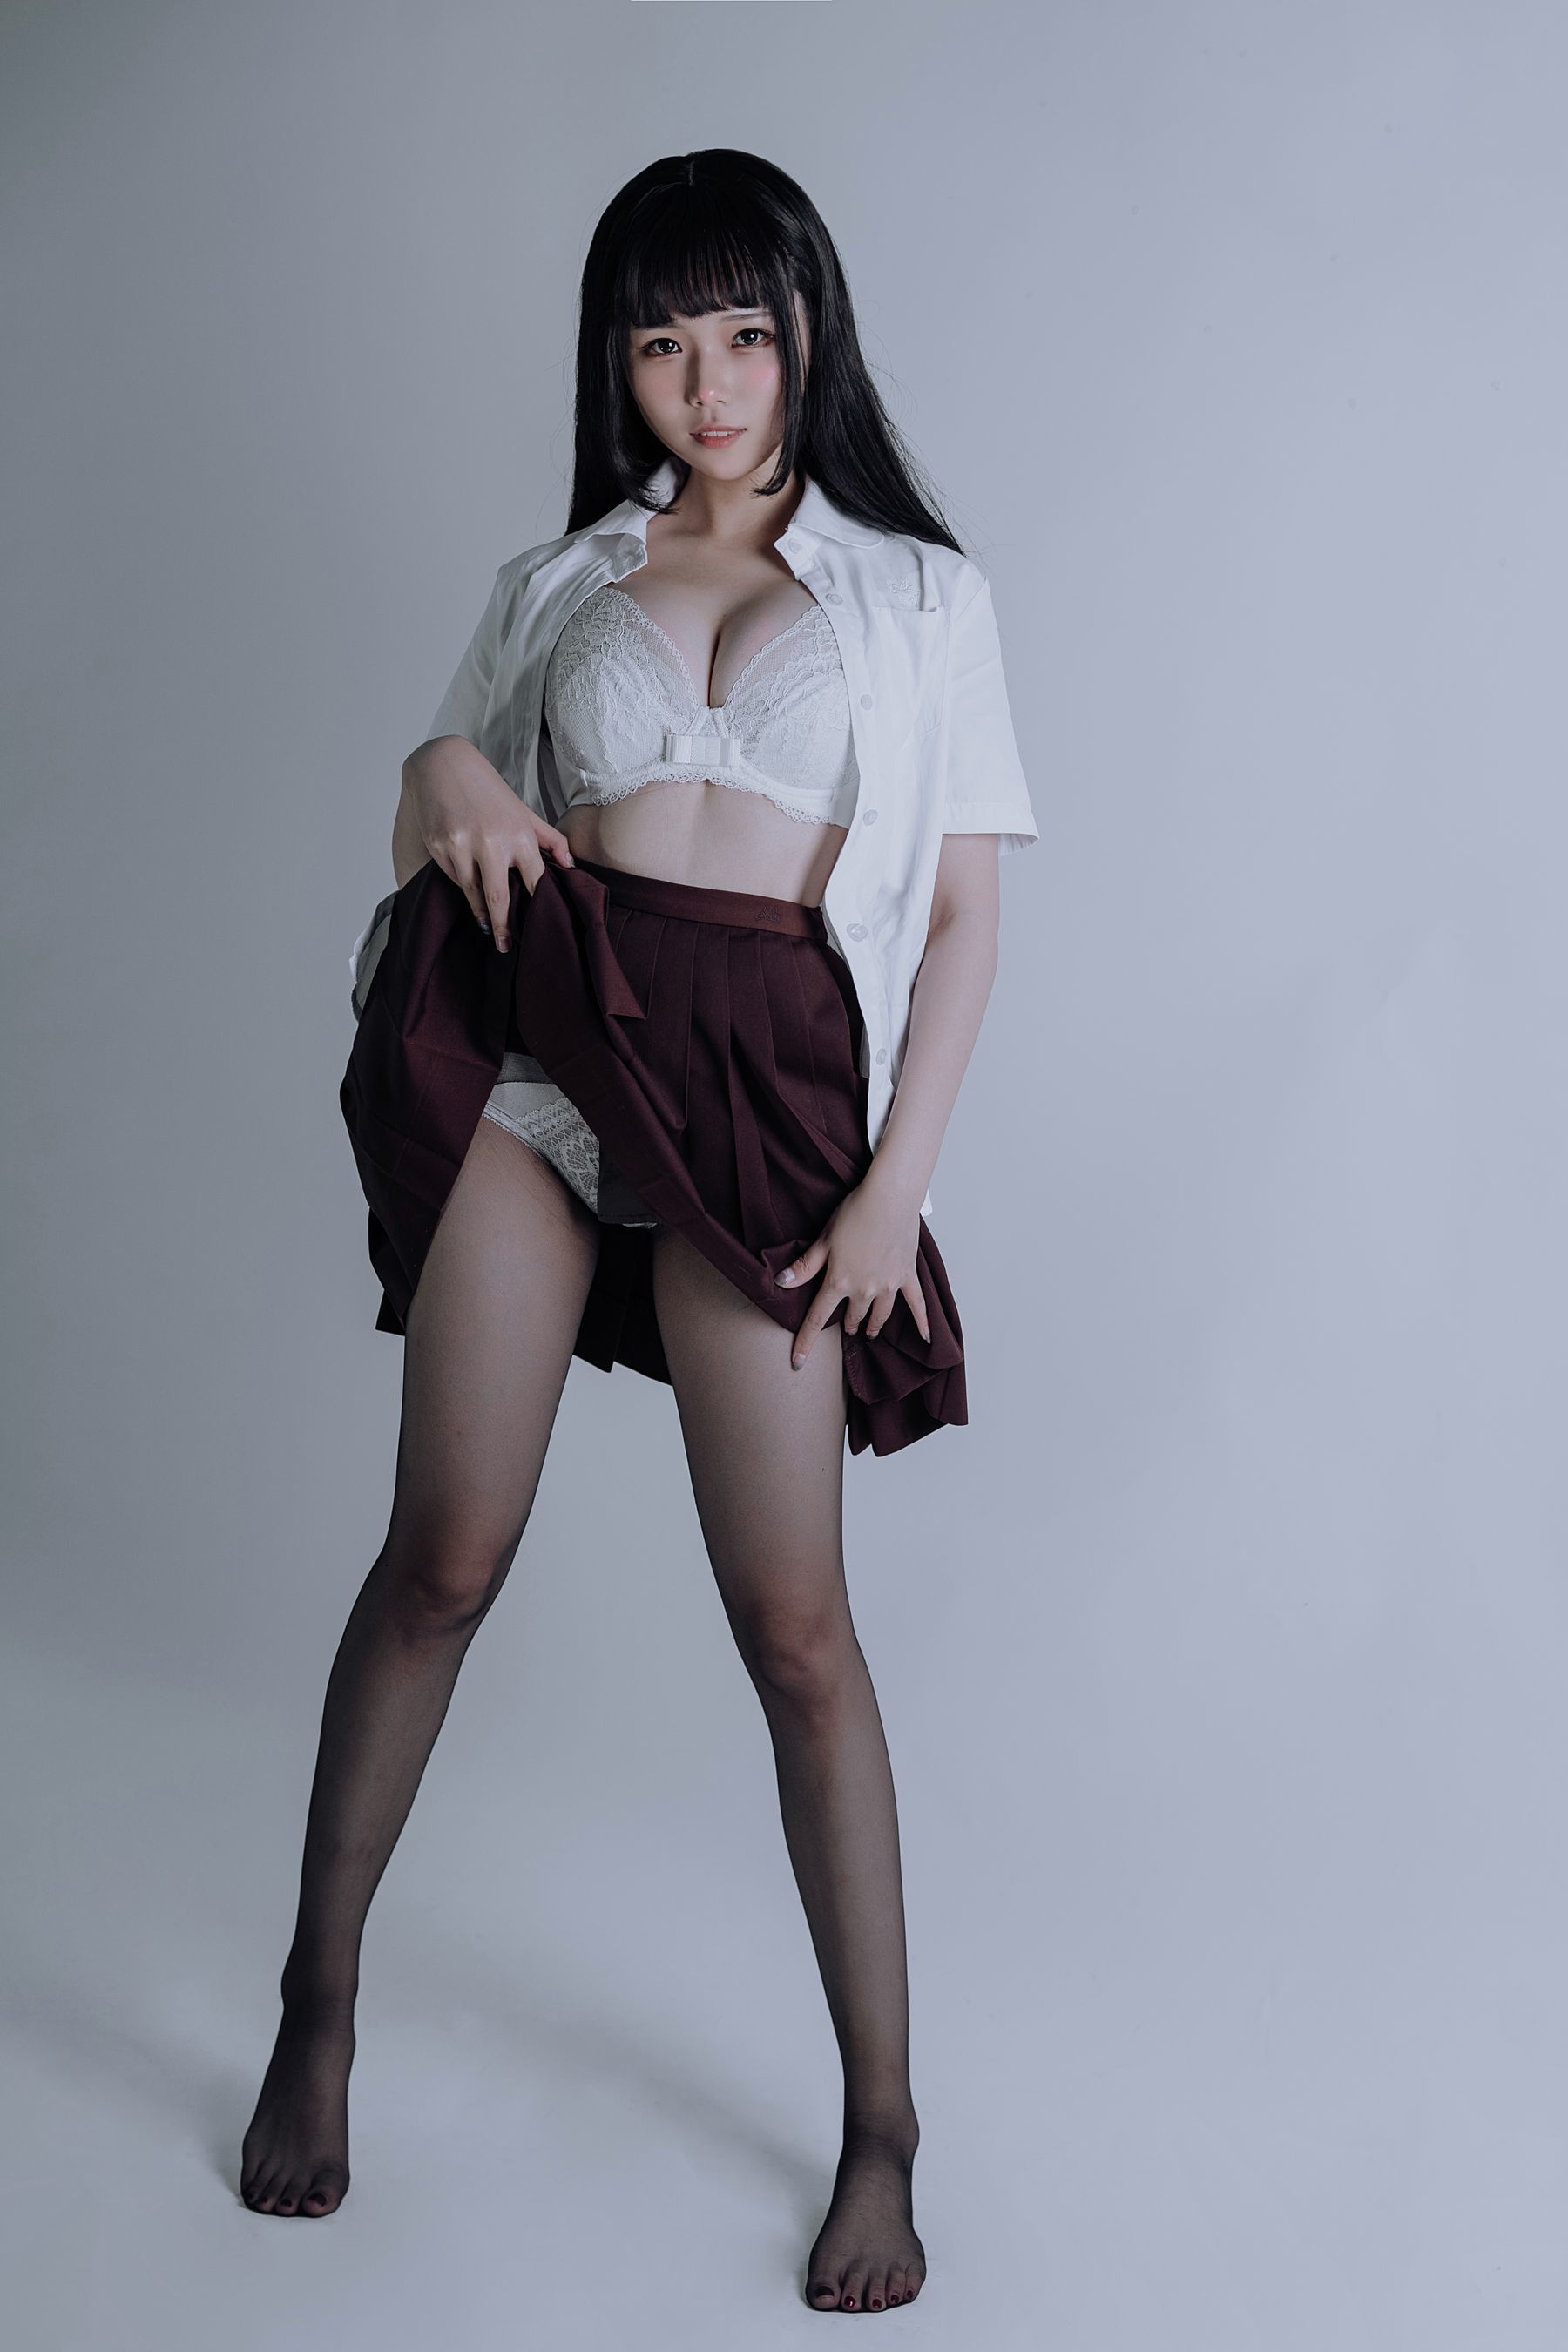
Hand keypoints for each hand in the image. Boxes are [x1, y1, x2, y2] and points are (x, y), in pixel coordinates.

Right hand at [401, 736, 574, 951]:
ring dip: (480, 913)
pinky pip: (453, 877)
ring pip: (472, 893)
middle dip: (504, 927)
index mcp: (518, 835)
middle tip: (505, 947)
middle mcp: (491, 843)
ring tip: (486, 927)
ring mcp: (462, 846)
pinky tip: (466, 889)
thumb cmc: (488, 791)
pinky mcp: (439, 847)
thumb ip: (550, 839)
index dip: (537, 905)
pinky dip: (460, 885)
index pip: (534, 881)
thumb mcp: (523, 811)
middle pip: (500, 899)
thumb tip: (571, 865)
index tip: (538, 925)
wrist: (443, 766)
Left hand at [773, 1175, 930, 1368]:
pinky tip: (925, 1336)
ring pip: (880, 1315)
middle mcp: (864, 1290)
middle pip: (852, 1317)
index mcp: (838, 1281)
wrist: (889, 1198)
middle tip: (845, 1329)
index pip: (817, 1318)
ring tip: (870, 1332)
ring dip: (873, 1325)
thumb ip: (805, 1266)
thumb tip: (781, 1283)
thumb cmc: (855, 1212)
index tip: (797, 1363)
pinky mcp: (907, 1275)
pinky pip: (917, 1304)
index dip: (805, 1342)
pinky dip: (921, 1321)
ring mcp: (889, 1285)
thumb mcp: (823, 1239)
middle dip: (847, 1325)